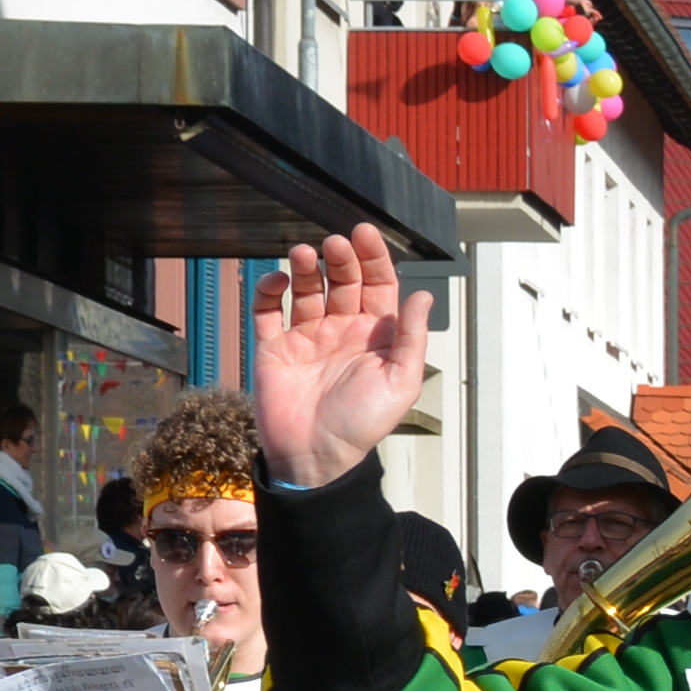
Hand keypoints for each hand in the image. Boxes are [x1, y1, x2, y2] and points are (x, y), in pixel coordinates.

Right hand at [244, 225, 433, 484]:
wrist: (314, 457)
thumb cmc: (361, 425)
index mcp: (373, 336)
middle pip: (341, 281)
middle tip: (335, 244)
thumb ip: (411, 337)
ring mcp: (306, 338)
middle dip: (340, 259)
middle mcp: (341, 331)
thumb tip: (424, 294)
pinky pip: (267, 312)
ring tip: (302, 253)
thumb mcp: (400, 382)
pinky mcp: (274, 348)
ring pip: (305, 289)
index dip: (373, 258)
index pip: (376, 285)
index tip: (364, 233)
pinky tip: (277, 280)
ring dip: (305, 267)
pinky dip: (268, 291)